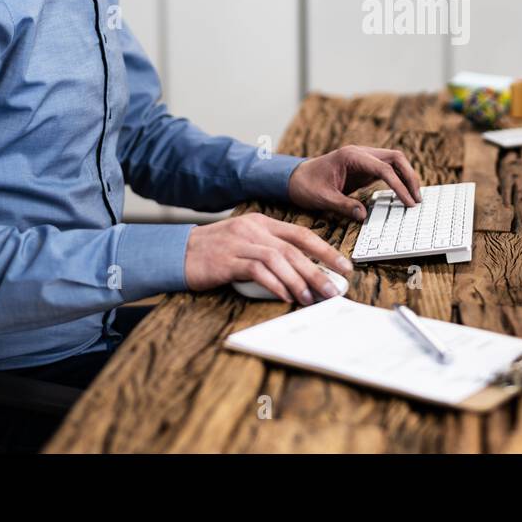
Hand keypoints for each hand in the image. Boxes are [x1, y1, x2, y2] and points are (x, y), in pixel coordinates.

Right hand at [183, 213, 352, 304]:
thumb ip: (270, 252)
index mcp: (261, 223)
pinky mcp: (227, 259)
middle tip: (334, 289)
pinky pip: (258, 271)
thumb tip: (302, 274)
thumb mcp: (245, 243)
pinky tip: (285, 296)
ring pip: (279, 259)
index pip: (301, 234)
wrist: (177, 252)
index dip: (326, 250)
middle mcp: (253, 229)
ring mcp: (240, 242)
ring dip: (299, 280)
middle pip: (295, 248)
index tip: (344, 266)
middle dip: (318, 270)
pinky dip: (275, 284)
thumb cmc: (214, 253)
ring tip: (312, 298)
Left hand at [286, 144, 422, 221]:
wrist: (293, 178)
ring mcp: (363, 159)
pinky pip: (386, 170)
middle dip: (410, 177)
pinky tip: (402, 195)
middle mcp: (360, 153)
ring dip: (406, 177)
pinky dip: (397, 180)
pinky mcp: (364, 168)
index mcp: (351, 156)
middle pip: (396, 158)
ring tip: (413, 198)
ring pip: (394, 162)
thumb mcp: (322, 198)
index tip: (408, 202)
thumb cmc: (306, 185)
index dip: (399, 185)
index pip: (384, 168)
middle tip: (417, 199)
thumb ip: (344, 205)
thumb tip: (363, 216)